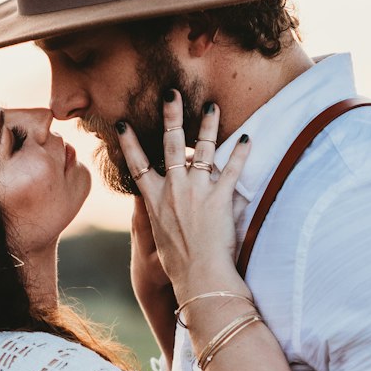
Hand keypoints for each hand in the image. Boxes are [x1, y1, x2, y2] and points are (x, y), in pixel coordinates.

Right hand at [116, 92, 249, 296]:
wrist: (198, 277)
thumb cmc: (178, 265)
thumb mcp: (159, 238)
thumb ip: (158, 218)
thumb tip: (154, 212)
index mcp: (155, 200)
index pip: (137, 164)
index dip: (129, 143)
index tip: (123, 123)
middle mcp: (173, 190)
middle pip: (171, 145)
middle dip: (171, 115)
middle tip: (171, 93)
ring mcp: (197, 191)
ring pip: (203, 150)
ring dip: (208, 126)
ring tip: (211, 106)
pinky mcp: (220, 199)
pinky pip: (232, 171)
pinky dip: (240, 154)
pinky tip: (246, 139)